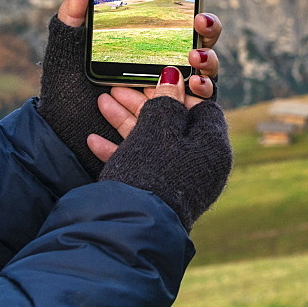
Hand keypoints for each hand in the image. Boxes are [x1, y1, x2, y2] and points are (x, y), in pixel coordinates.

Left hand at [37, 0, 219, 178]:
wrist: (63, 132)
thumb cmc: (68, 88)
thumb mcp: (69, 49)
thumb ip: (75, 13)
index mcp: (150, 43)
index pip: (181, 16)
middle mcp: (170, 66)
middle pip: (204, 43)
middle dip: (209, 30)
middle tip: (200, 21)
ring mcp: (175, 94)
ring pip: (208, 74)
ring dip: (210, 64)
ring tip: (195, 58)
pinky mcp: (175, 120)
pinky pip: (196, 107)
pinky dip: (200, 93)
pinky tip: (193, 86)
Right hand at [97, 66, 232, 231]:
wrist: (130, 230)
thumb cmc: (151, 172)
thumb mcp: (157, 129)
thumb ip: (165, 101)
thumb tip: (174, 76)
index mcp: (214, 146)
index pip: (204, 106)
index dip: (179, 89)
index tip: (154, 77)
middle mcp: (203, 164)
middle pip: (176, 123)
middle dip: (146, 103)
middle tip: (118, 86)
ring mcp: (182, 182)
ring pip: (155, 143)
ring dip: (128, 121)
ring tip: (102, 101)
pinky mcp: (159, 196)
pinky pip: (144, 166)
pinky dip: (121, 152)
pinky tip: (94, 141)